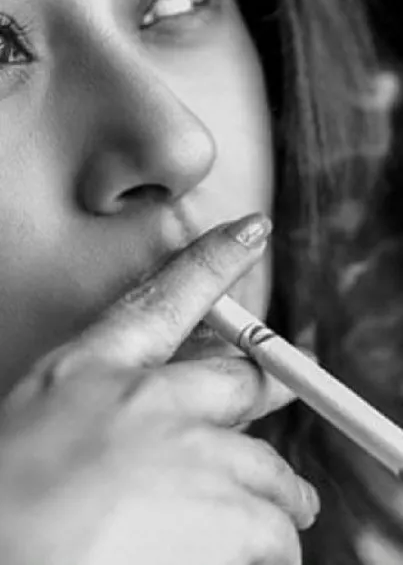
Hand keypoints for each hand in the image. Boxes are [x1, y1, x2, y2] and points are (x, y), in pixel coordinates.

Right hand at [0, 215, 318, 564]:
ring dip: (279, 493)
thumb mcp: (46, 418)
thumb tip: (157, 409)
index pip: (165, 296)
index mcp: (94, 369)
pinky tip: (256, 556)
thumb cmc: (8, 501)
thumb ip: (103, 400)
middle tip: (287, 389)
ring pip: (267, 467)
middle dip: (270, 390)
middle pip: (241, 382)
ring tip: (286, 514)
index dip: (214, 259)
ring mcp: (194, 454)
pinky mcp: (226, 516)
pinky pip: (272, 528)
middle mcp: (151, 400)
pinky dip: (271, 546)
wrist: (3, 561)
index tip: (251, 231)